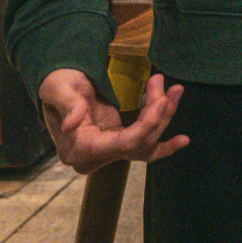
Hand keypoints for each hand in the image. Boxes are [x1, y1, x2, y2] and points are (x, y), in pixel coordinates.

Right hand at [39, 67, 187, 172]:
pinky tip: (183, 140)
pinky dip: (163, 142)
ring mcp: (107, 153)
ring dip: (165, 118)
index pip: (123, 144)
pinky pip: (143, 147)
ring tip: (177, 90)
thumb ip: (68, 104)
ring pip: (146, 143)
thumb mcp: (58, 88)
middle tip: (165, 83)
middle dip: (159, 114)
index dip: (147, 124)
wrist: (60, 84)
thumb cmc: (57, 83)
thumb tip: (71, 125)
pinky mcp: (117, 144)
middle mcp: (93, 159)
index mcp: (78, 150)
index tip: (162, 99)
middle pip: (139, 143)